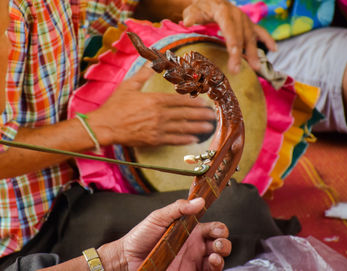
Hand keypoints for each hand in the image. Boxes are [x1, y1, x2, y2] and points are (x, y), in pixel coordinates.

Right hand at [89, 66, 215, 146]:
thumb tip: (150, 64)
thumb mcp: (128, 86)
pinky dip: (185, 140)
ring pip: (183, 127)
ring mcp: (158, 128)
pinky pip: (173, 140)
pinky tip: (194, 139)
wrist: (105, 126)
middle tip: (213, 115)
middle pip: (186, 114)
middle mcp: (160, 114)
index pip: (180, 100)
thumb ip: (142, 76)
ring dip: (198, 127)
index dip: (194, 102)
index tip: (205, 103)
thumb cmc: (115, 106)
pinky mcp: (154, 140)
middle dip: (201, 115)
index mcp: (155, 100)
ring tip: (209, 127)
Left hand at [98, 198, 230, 270]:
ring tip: (215, 253)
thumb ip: (178, 208)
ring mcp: (192, 261)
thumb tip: (199, 200)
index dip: (219, 228)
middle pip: (219, 242)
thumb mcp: (158, 217)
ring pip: (217, 258)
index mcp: (189, 229)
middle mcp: (194, 245)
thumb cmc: (140, 236)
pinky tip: (212, 262)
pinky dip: (216, 268)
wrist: (127, 258)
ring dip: (222, 255)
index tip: (217, 228)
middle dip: (224, 241)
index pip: (212, 227)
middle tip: (217, 241)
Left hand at [182, 0, 276, 73]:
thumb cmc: (201, 8)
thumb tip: (187, 22)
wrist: (211, 0)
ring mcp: (245, 20)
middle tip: (239, 71)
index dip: (233, 47)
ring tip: (256, 68)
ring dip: (254, 53)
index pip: (230, 31)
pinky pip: (260, 31)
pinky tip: (273, 49)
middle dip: (242, 55)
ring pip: (252, 37)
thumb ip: (192, 16)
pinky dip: (267, 39)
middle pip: (242, 37)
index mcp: (224, 12)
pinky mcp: (248, 24)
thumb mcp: (193, 10)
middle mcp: (238, 15)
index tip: (234, 62)